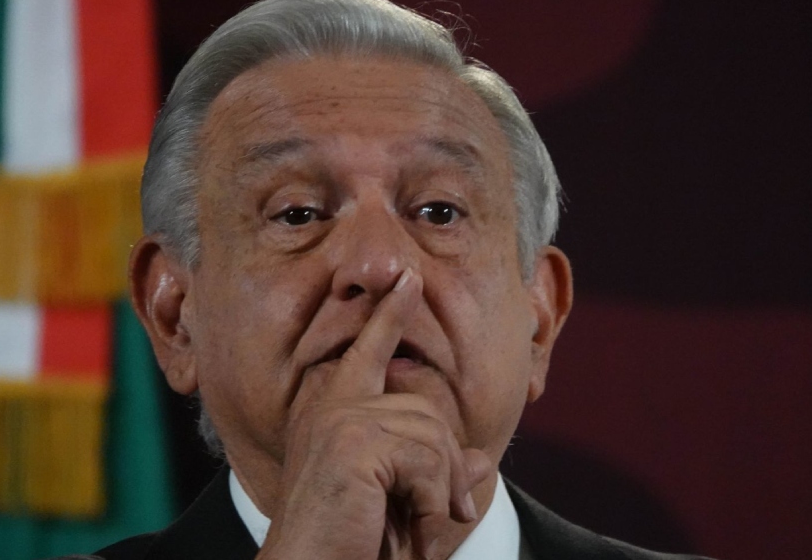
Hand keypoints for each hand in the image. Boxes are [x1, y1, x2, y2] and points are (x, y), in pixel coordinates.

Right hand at [255, 269, 493, 559]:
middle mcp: (329, 407)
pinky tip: (415, 528)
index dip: (390, 314)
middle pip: (426, 408)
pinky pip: (429, 459)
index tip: (408, 279)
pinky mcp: (352, 441)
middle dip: (447, 466)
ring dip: (442, 491)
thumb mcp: (405, 508)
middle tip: (446, 514)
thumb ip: (439, 476)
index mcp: (332, 415)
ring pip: (433, 434)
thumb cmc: (348, 546)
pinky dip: (435, 502)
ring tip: (425, 528)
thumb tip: (482, 461)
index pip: (367, 351)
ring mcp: (338, 419)